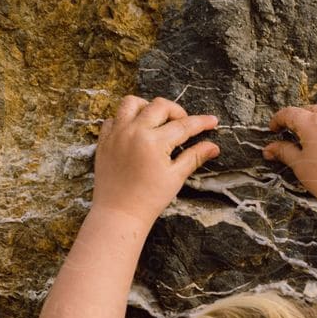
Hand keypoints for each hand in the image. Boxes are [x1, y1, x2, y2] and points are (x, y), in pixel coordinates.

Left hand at [92, 96, 219, 226]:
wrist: (119, 214)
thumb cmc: (149, 200)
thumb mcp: (175, 177)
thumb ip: (194, 157)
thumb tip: (213, 147)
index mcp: (154, 142)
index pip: (183, 125)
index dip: (201, 122)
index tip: (212, 121)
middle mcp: (133, 132)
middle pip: (159, 106)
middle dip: (176, 111)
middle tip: (183, 124)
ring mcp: (116, 134)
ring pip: (131, 103)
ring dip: (147, 107)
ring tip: (156, 120)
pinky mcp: (104, 141)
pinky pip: (113, 119)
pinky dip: (124, 119)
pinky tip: (135, 131)